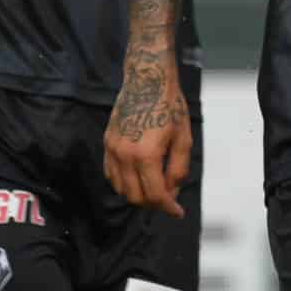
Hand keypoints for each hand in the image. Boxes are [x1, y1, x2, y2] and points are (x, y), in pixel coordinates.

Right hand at [103, 59, 192, 217]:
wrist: (148, 79)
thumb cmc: (170, 105)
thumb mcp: (183, 138)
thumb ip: (178, 169)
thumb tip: (172, 192)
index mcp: (146, 155)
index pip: (155, 195)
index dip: (168, 207)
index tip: (178, 212)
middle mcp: (125, 155)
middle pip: (136, 197)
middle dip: (154, 203)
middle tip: (168, 199)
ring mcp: (112, 149)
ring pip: (121, 189)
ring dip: (138, 194)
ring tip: (155, 187)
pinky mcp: (107, 142)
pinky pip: (110, 174)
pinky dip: (123, 182)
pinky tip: (138, 177)